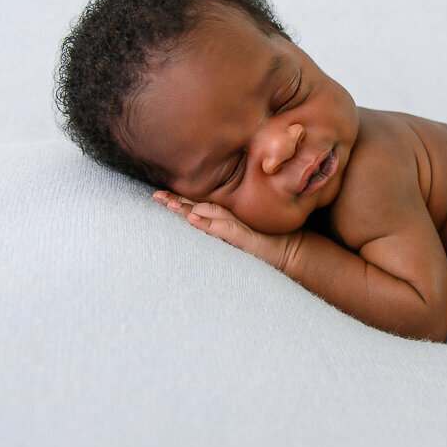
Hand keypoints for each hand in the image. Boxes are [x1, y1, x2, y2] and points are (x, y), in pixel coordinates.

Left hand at [152, 190, 301, 270]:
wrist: (290, 251)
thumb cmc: (264, 243)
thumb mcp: (239, 236)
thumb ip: (221, 228)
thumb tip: (197, 221)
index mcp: (225, 215)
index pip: (198, 204)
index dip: (179, 198)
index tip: (159, 195)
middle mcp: (229, 216)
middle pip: (199, 204)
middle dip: (176, 200)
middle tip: (156, 195)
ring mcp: (237, 225)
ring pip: (208, 212)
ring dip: (187, 208)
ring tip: (169, 205)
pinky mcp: (244, 235)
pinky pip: (224, 227)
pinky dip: (208, 223)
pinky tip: (193, 219)